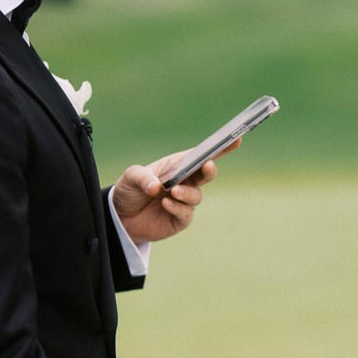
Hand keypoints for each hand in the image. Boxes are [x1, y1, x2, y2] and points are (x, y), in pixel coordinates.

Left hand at [111, 138, 240, 244]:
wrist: (121, 217)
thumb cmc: (129, 190)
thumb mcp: (130, 177)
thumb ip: (142, 178)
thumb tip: (156, 187)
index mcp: (177, 165)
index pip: (201, 154)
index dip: (220, 148)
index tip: (235, 139)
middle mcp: (185, 181)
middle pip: (206, 174)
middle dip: (208, 169)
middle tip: (206, 165)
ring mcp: (184, 201)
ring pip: (196, 195)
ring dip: (187, 192)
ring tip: (173, 191)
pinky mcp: (180, 219)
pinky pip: (185, 213)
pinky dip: (177, 208)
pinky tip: (165, 203)